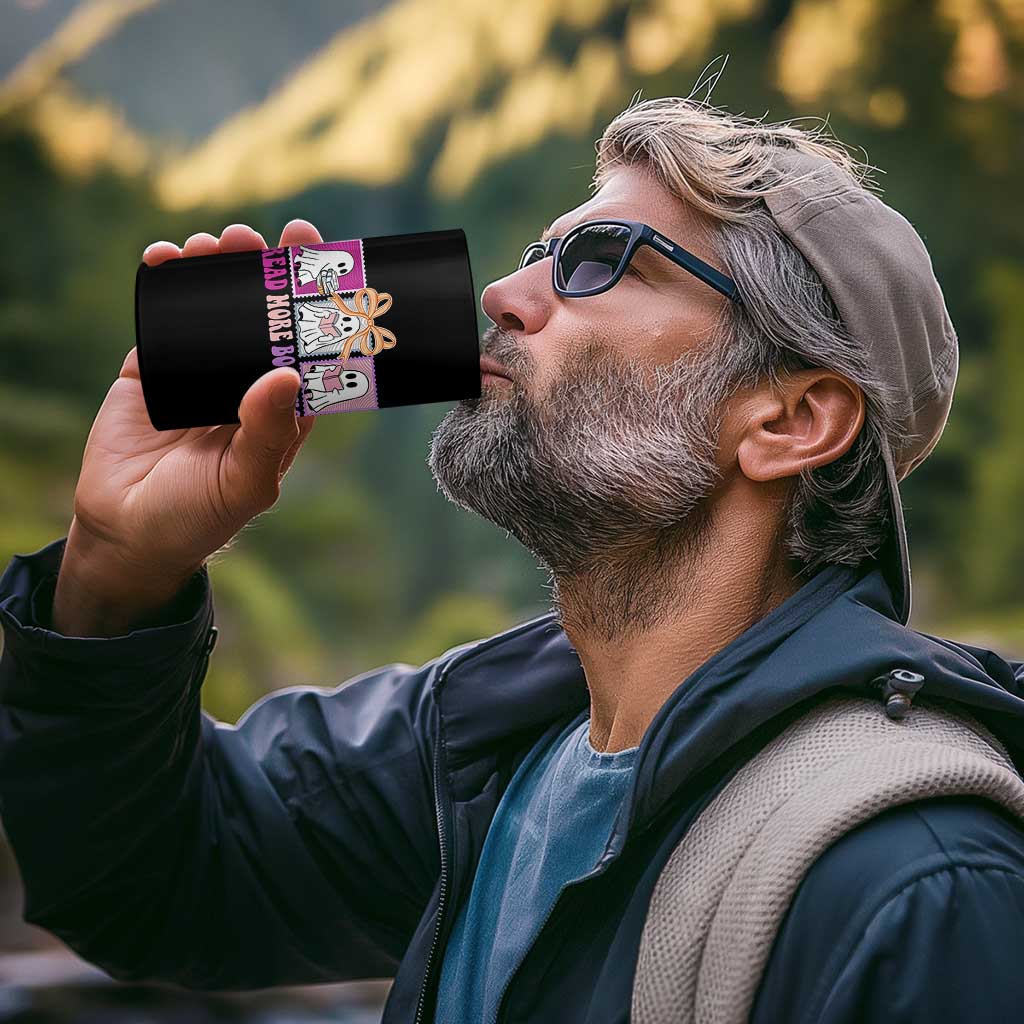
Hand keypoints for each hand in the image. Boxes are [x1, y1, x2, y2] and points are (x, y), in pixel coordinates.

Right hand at [52, 220, 322, 635]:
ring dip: (217, 269)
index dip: (316, 302)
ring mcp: (202, 371)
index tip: (319, 256)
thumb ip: (268, 433)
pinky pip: (163, 317)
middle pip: (264, 314)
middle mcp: (248, 383)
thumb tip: (287, 375)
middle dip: (264, 270)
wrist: (126, 532)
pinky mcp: (155, 368)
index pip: (308, 345)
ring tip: (214, 244)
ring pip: (215, 307)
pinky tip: (166, 258)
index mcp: (283, 409)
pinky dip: (165, 283)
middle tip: (261, 237)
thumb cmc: (199, 516)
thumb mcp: (245, 482)